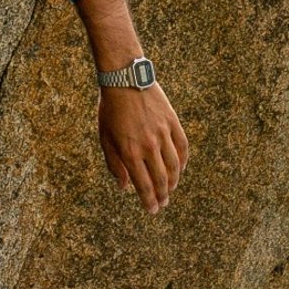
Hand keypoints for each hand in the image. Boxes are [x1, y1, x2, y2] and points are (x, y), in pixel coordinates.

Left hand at [98, 84, 188, 214]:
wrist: (125, 78)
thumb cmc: (111, 109)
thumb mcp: (105, 137)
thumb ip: (114, 164)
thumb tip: (125, 186)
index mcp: (129, 152)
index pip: (143, 185)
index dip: (148, 200)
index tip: (152, 210)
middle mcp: (148, 146)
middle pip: (160, 179)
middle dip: (162, 196)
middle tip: (162, 204)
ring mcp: (163, 133)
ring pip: (174, 165)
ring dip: (174, 181)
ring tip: (171, 189)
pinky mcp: (172, 122)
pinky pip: (182, 147)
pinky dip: (183, 161)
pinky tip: (180, 168)